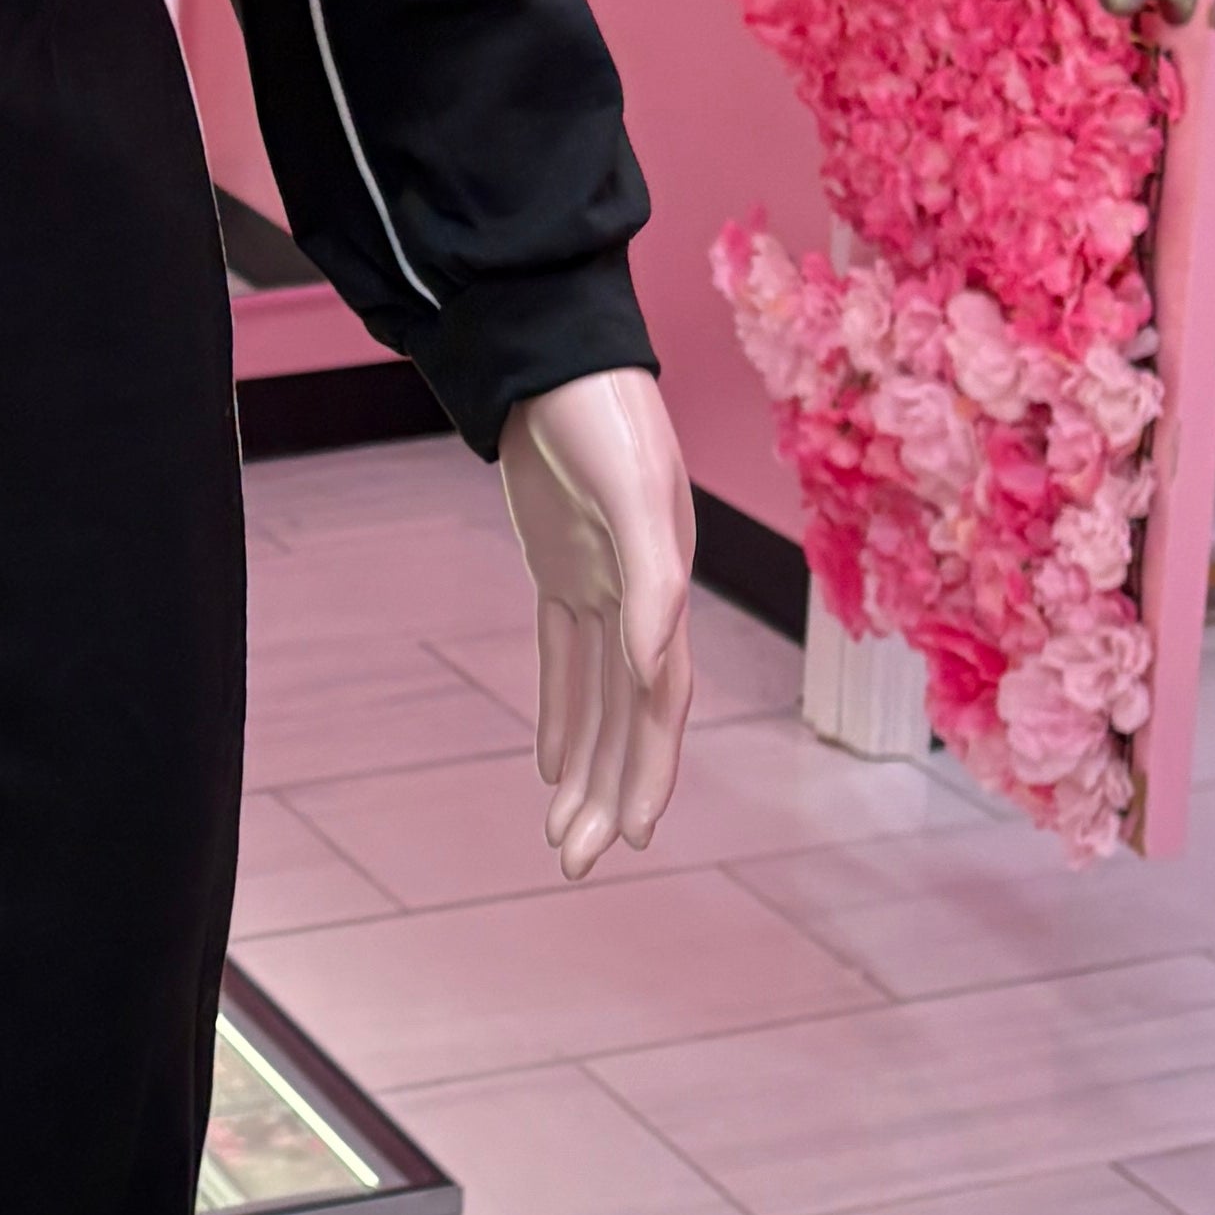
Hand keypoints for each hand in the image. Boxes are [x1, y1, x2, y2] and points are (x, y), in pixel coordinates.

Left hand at [501, 368, 693, 881]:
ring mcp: (603, 583)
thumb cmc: (601, 413)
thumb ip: (651, 579)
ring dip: (583, 767)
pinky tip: (548, 765)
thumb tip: (655, 664)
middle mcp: (643, 595)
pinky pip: (563, 659)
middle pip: (628, 715)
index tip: (632, 831)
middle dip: (609, 789)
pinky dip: (558, 711)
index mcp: (665, 585)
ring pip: (594, 698)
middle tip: (578, 862)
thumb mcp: (631, 491)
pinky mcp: (563, 568)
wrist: (554, 352)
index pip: (660, 698)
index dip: (648, 764)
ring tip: (561, 838)